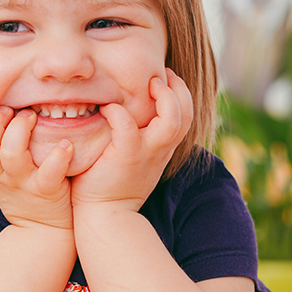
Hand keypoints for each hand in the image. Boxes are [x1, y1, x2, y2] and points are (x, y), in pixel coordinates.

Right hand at [0, 103, 73, 229]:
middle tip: (8, 109)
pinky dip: (58, 157)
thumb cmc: (22, 192)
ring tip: (32, 116)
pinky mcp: (46, 190)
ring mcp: (22, 183)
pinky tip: (65, 144)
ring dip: (20, 130)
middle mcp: (1, 174)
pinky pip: (49, 173)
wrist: (42, 231)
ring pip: (11, 155)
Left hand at [70, 68, 193, 211]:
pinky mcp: (126, 156)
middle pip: (186, 113)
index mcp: (162, 148)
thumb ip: (136, 138)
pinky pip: (127, 126)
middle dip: (178, 89)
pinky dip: (118, 112)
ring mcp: (146, 153)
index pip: (185, 115)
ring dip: (164, 97)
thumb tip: (125, 112)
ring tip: (148, 84)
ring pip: (172, 120)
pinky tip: (107, 109)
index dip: (180, 93)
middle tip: (160, 75)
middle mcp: (160, 149)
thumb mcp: (132, 159)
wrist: (104, 216)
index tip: (165, 79)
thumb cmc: (110, 185)